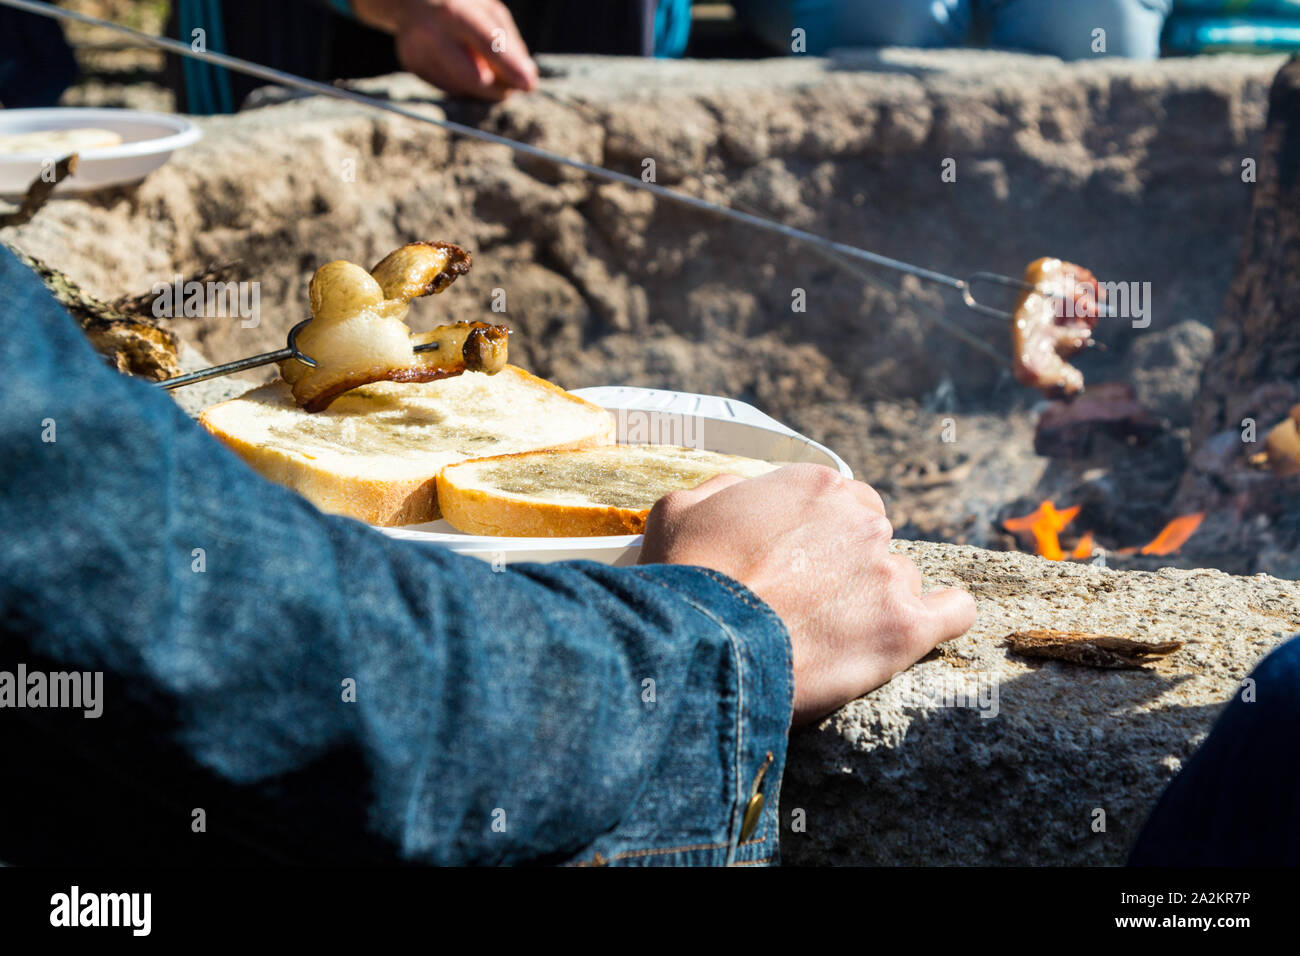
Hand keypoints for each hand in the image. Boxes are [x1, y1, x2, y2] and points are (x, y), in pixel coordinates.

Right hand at [352, 0, 537, 99]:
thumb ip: (507, 41)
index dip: (510, 67)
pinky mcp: (413, 67)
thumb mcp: (487, 9)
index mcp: (453, 12)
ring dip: (483, 86)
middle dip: (499, 89)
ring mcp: (418, 53)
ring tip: (480, 64)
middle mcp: (431, 34)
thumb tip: (526, 78)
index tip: (529, 84)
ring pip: (465, 89)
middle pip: (475, 80)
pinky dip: (464, 82)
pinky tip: (459, 62)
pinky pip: (451, 87)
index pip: (488, 45)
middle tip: (512, 88)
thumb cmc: (458, 2)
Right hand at [639, 464, 976, 724]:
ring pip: (900, 580)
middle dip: (845, 567)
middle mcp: (860, 519)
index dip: (814, 536)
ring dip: (876, 602)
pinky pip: (953, 614)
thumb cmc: (684, 579)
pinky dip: (941, 619)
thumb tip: (740, 493)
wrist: (698, 645)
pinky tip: (921, 630)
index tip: (793, 563)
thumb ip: (724, 491)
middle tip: (809, 603)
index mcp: (815, 485)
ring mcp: (886, 573)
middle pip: (871, 539)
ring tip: (836, 637)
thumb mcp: (679, 509)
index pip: (838, 502)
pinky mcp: (905, 628)